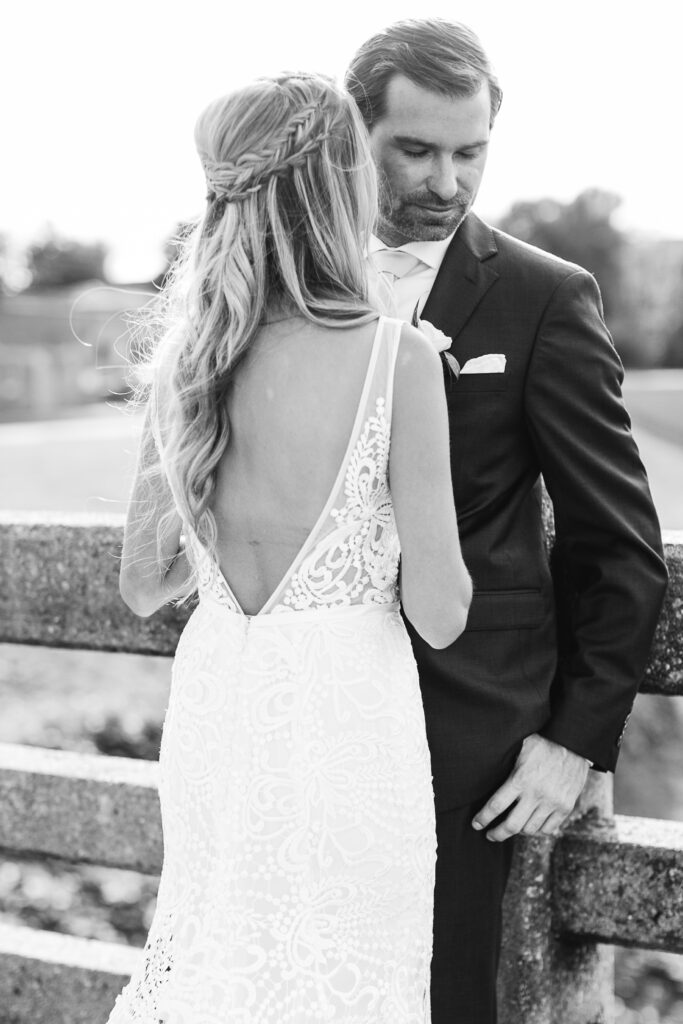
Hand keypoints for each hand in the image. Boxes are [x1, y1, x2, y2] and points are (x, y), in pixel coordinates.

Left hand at [472, 734, 589, 841]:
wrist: (572, 742)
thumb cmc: (542, 741)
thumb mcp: (518, 747)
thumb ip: (503, 761)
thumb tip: (482, 767)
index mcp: (521, 778)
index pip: (496, 806)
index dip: (483, 818)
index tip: (476, 824)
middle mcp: (536, 794)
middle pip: (512, 825)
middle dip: (497, 833)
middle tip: (490, 835)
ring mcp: (553, 802)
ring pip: (530, 829)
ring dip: (518, 830)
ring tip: (511, 826)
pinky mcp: (566, 806)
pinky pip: (548, 829)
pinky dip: (538, 829)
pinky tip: (531, 823)